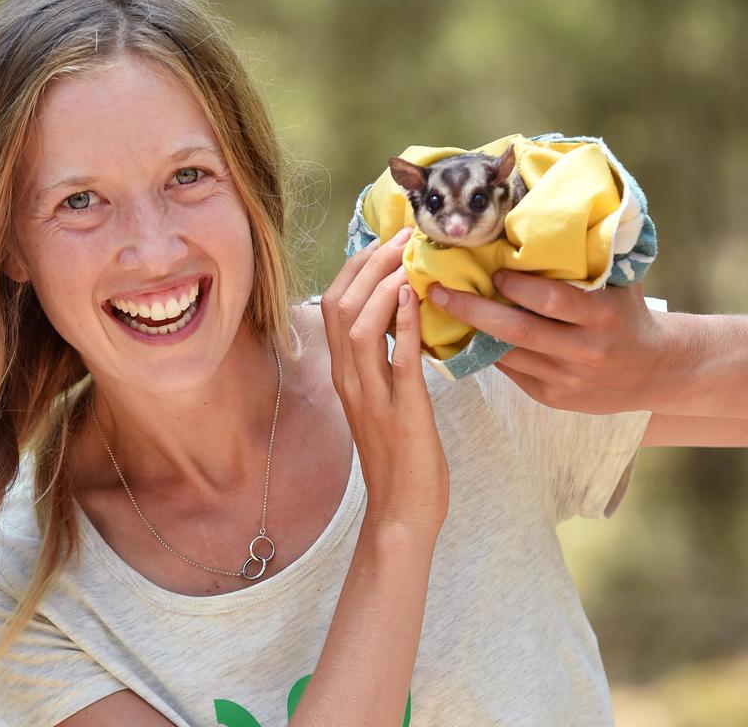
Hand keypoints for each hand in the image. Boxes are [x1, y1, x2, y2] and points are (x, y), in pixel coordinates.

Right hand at [321, 226, 449, 531]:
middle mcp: (350, 381)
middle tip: (400, 236)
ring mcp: (372, 397)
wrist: (401, 513)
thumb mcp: (382, 401)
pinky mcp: (402, 413)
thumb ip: (383, 362)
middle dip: (367, 264)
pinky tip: (416, 296)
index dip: (355, 269)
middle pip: (339, 308)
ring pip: (358, 327)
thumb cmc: (399, 459)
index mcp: (345, 376)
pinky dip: (405, 324)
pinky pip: (398, 360)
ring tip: (406, 257)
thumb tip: (401, 320)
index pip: (333, 307)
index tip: (383, 242)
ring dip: (381, 285)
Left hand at [428, 269, 667, 413]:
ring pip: (507, 354)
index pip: (552, 300)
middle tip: (438, 290)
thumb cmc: (627, 314)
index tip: (493, 270)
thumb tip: (545, 216)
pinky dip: (486, 352)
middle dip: (471, 310)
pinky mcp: (552, 398)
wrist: (657, 371)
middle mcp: (584, 351)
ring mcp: (566, 379)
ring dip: (470, 332)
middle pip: (517, 330)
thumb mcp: (619, 284)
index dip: (518, 286)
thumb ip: (587, 260)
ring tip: (442, 309)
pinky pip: (510, 372)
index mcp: (602, 316)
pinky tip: (464, 335)